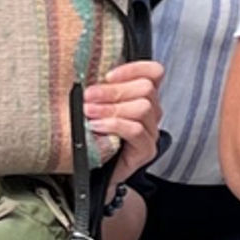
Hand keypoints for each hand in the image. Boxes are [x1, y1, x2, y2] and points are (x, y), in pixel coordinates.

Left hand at [82, 56, 164, 180]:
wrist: (91, 171)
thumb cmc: (92, 136)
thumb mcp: (94, 105)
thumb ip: (99, 88)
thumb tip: (86, 70)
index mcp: (142, 96)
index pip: (153, 73)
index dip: (134, 69)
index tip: (107, 75)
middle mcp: (151, 112)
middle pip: (146, 89)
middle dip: (113, 91)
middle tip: (88, 96)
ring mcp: (151, 132)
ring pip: (142, 108)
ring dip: (111, 108)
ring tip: (89, 112)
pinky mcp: (146, 150)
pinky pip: (136, 130)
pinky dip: (114, 125)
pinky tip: (96, 126)